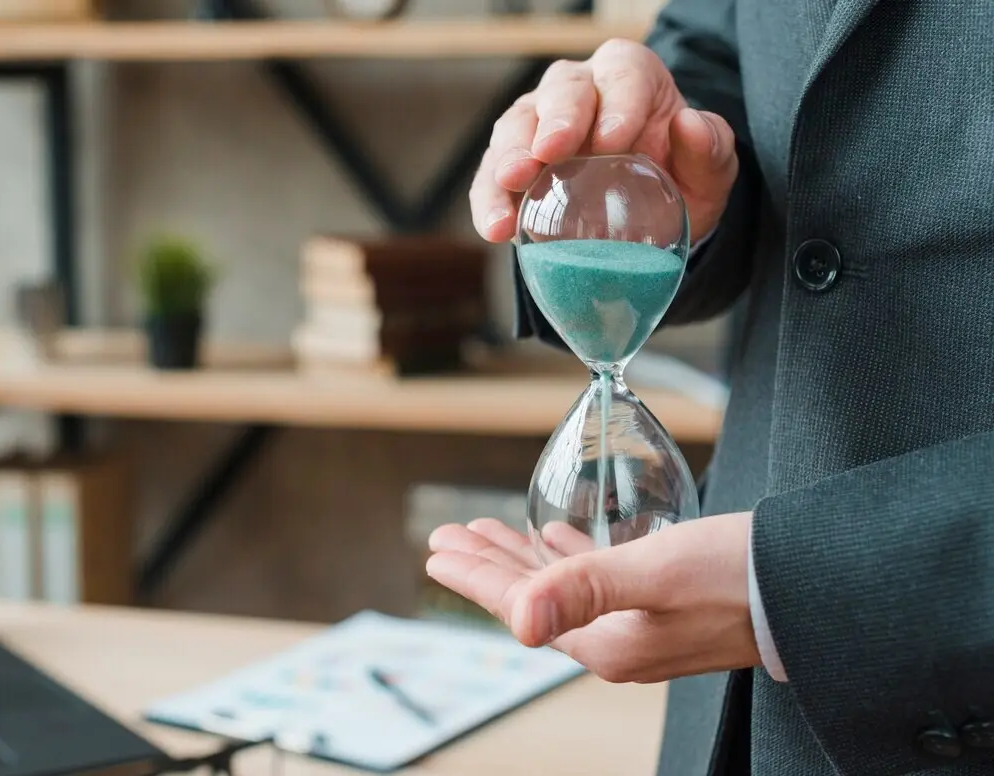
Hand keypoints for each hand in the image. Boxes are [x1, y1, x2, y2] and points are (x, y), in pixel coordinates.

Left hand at [426, 513, 759, 683]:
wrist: (816, 588)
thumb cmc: (741, 575)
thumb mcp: (655, 573)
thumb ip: (584, 590)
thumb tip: (521, 621)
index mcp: (606, 643)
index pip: (519, 606)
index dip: (474, 575)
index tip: (437, 549)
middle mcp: (617, 643)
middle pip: (532, 599)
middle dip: (487, 565)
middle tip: (447, 535)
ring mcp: (641, 628)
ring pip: (561, 588)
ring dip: (522, 558)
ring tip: (486, 531)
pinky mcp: (665, 609)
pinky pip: (597, 583)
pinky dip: (568, 559)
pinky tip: (555, 540)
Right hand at [469, 38, 738, 244]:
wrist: (647, 221)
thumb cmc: (677, 182)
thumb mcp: (709, 172)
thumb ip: (710, 149)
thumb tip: (689, 124)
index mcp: (629, 77)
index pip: (622, 75)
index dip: (616, 103)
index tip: (612, 141)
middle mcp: (579, 90)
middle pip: (561, 90)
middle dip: (555, 121)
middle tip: (550, 152)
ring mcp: (537, 125)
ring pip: (516, 125)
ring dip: (511, 155)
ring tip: (512, 183)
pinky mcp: (510, 167)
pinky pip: (490, 179)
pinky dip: (489, 201)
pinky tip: (496, 227)